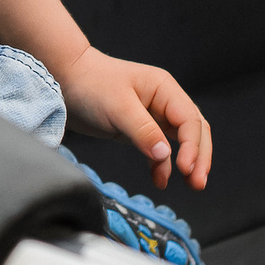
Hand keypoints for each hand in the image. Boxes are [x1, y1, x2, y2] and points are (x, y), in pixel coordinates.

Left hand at [56, 47, 210, 191]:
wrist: (65, 79)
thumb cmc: (91, 84)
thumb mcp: (118, 107)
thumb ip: (143, 131)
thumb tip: (165, 154)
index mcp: (164, 89)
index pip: (190, 120)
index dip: (193, 146)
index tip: (187, 169)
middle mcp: (164, 101)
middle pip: (194, 131)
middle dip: (199, 157)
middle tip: (198, 182)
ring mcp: (153, 116)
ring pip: (180, 142)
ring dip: (187, 163)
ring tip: (192, 185)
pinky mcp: (139, 129)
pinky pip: (159, 149)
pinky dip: (162, 165)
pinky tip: (160, 180)